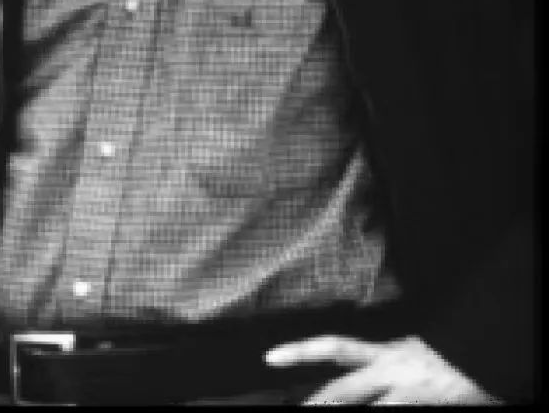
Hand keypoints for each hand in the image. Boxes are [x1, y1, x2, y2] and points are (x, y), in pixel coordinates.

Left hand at [264, 334, 500, 404]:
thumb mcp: (410, 355)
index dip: (300, 351)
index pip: (334, 348)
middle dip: (316, 404)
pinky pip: (391, 412)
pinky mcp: (421, 402)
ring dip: (340, 410)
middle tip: (294, 411)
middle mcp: (390, 367)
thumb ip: (381, 366)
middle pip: (342, 388)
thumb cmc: (450, 356)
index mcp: (384, 353)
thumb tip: (353, 371)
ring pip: (362, 405)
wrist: (484, 350)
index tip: (270, 357)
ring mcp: (405, 388)